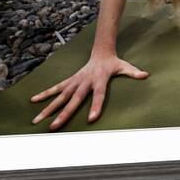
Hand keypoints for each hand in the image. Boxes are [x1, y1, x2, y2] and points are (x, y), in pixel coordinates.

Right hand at [30, 55, 148, 130]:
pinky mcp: (69, 81)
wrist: (100, 51)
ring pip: (60, 96)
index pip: (98, 95)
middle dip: (64, 114)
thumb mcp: (124, 66)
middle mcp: (84, 82)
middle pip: (74, 100)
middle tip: (54, 127)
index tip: (91, 119)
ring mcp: (75, 81)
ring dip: (48, 108)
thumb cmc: (113, 63)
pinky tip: (33, 101)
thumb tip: (146, 75)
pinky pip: (56, 89)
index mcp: (99, 80)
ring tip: (37, 120)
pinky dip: (44, 94)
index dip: (96, 106)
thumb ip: (134, 72)